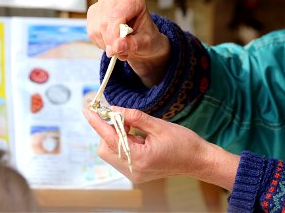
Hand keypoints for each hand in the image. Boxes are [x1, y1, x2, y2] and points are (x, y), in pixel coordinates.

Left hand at [83, 106, 238, 190]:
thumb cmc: (183, 142)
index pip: (110, 138)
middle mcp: (133, 170)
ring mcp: (134, 174)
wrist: (198, 161)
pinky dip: (123, 143)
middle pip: (105, 147)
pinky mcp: (136, 173)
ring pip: (111, 152)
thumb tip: (115, 109)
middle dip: (109, 130)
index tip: (87, 109)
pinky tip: (137, 136)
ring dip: (116, 136)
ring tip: (134, 127)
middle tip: (123, 117)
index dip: (97, 122)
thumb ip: (135, 117)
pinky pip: (120, 156)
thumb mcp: (159, 125)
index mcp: (140, 158)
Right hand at [86, 0, 170, 86]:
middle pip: (105, 21)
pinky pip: (91, 30)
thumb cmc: (147, 38)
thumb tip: (117, 46)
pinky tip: (111, 42)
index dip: (114, 34)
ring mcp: (104, 2)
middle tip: (121, 52)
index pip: (116, 14)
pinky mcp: (94, 11)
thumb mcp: (146, 44)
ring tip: (119, 47)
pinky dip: (100, 41)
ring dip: (105, 43)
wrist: (141, 39)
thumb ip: (133, 44)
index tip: (116, 50)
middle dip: (110, 41)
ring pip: (96, 26)